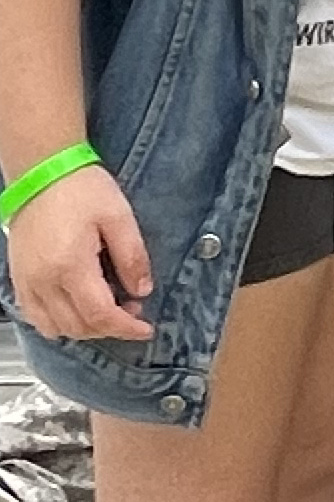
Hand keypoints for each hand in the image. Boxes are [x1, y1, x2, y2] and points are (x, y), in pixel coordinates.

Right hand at [6, 161, 151, 341]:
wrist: (41, 172)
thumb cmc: (81, 189)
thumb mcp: (118, 216)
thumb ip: (132, 256)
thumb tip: (142, 290)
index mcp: (70, 265)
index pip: (100, 315)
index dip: (126, 328)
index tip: (146, 329)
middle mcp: (43, 281)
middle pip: (78, 326)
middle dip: (109, 327)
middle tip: (132, 310)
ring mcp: (26, 282)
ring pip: (55, 327)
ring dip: (85, 328)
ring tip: (108, 308)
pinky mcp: (18, 278)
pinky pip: (35, 316)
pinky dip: (58, 322)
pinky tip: (77, 308)